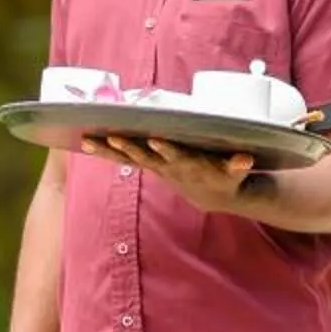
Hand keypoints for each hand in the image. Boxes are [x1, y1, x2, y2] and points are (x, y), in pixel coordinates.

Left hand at [84, 133, 254, 210]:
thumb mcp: (235, 173)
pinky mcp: (147, 164)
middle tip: (111, 137)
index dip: (166, 150)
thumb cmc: (225, 175)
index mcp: (188, 164)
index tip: (155, 140)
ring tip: (86, 139)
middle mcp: (167, 166)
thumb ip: (239, 165)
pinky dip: (104, 150)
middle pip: (144, 156)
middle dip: (128, 147)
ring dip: (107, 150)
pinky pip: (121, 158)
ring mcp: (154, 166)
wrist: (211, 194)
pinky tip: (85, 141)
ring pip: (126, 157)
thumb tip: (245, 159)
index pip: (176, 156)